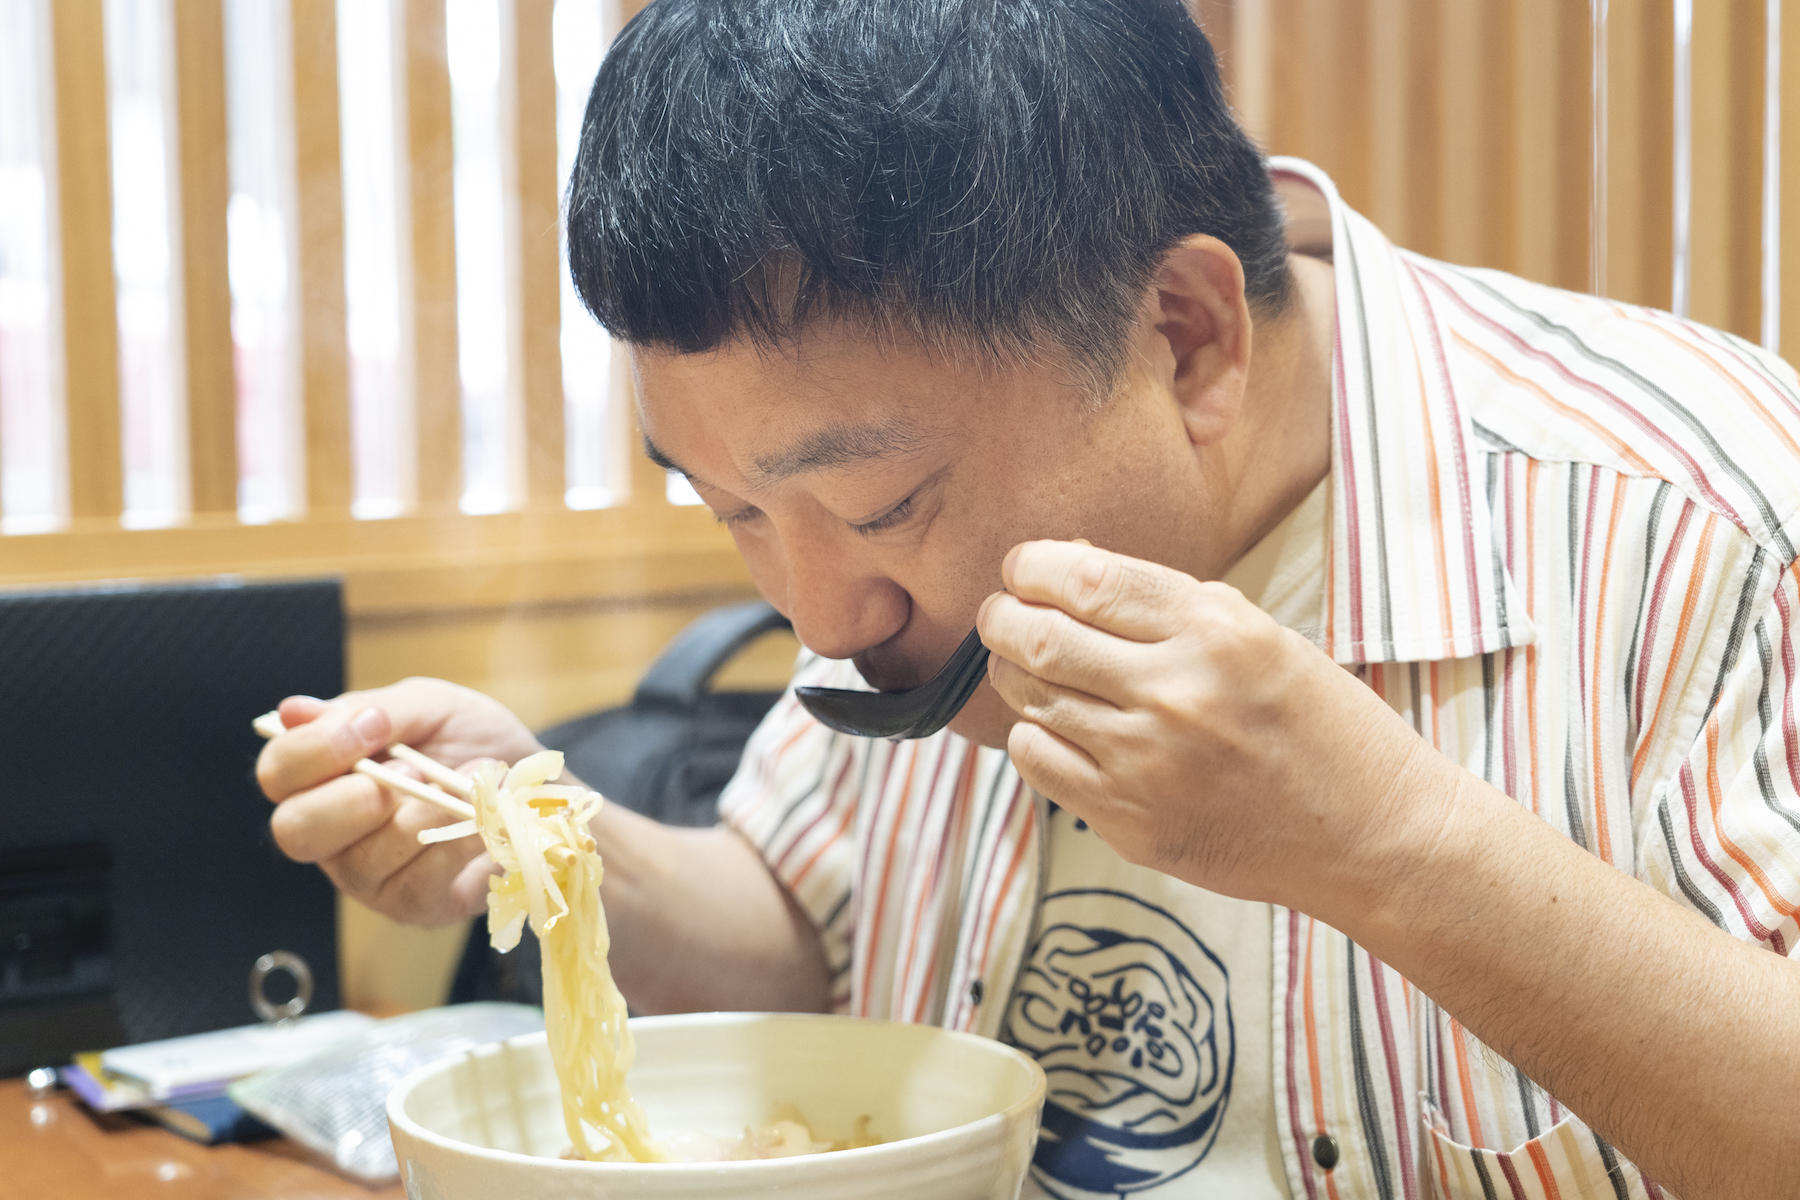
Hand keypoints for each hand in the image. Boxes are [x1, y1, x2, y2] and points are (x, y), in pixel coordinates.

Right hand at [255, 678, 548, 925]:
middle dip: (357, 797)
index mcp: (323, 777)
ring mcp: (368, 877)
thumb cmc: (474, 743)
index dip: (314, 750)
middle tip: (412, 773)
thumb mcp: (430, 707)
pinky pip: (418, 881)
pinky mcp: (413, 906)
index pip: (277, 772)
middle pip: (295, 830)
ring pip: (365, 857)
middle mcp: (332, 833)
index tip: (374, 727)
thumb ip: (370, 709)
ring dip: (427, 812)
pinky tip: (486, 820)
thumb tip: (293, 710)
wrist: (542, 785)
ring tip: (468, 784)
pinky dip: (458, 842)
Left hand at [975, 539, 1445, 911]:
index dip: (1032, 566)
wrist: (1374, 836)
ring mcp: (1147, 763)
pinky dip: (1031, 735)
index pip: (1085, 579)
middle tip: (999, 615)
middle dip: (1001, 617)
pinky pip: (1038, 761)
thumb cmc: (1321, 728)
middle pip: (1038, 636)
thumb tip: (1070, 571)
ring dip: (1010, 674)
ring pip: (1028, 698)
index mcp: (1215, 631)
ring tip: (1021, 666)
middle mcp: (1175, 692)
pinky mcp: (1130, 822)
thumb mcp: (1262, 638)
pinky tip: (1053, 726)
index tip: (1022, 569)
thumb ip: (1169, 607)